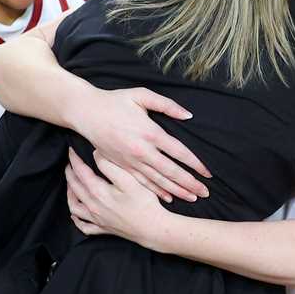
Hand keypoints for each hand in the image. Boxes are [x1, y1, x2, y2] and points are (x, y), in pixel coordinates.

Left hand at [66, 149, 172, 248]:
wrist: (153, 229)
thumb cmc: (144, 204)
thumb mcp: (129, 180)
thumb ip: (110, 166)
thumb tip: (95, 155)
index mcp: (98, 193)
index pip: (81, 172)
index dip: (74, 160)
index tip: (71, 150)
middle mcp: (94, 206)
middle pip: (74, 187)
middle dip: (70, 173)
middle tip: (70, 163)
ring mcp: (97, 219)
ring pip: (74, 207)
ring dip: (70, 194)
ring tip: (70, 184)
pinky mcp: (103, 228)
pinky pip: (84, 226)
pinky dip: (77, 220)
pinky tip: (75, 215)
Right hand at [69, 87, 209, 201]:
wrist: (87, 112)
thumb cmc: (116, 101)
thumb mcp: (141, 95)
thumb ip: (167, 105)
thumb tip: (188, 115)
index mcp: (150, 132)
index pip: (179, 152)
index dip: (195, 164)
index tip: (208, 174)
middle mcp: (142, 150)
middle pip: (171, 171)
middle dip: (190, 183)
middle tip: (205, 192)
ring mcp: (131, 160)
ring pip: (158, 180)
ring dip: (176, 190)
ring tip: (192, 198)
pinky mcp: (121, 165)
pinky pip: (141, 182)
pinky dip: (156, 191)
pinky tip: (167, 198)